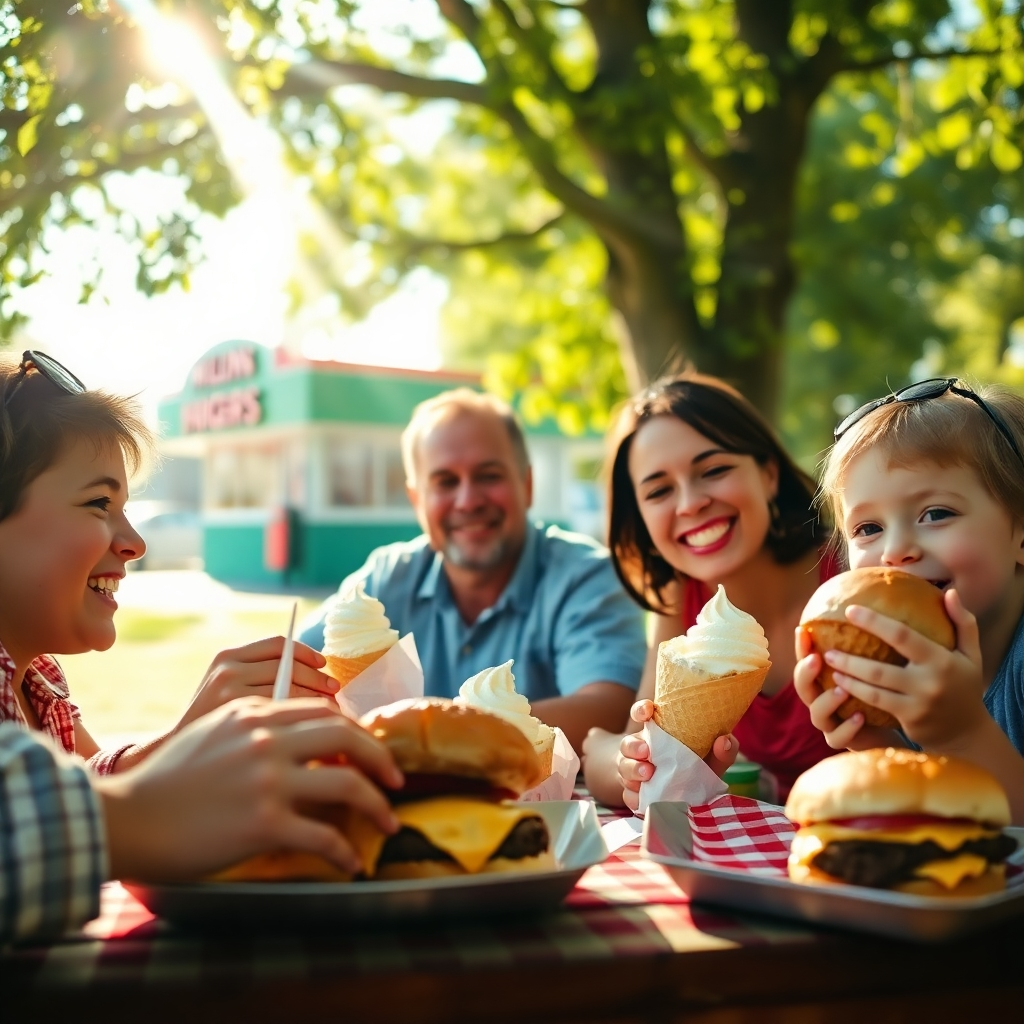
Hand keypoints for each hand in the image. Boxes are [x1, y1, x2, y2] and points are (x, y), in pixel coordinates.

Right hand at [97, 697, 402, 881]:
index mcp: (256, 713)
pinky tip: (352, 862)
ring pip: (347, 784)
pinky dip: (345, 851)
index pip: (324, 712)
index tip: (371, 749)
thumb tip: (302, 741)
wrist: (126, 817)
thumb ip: (258, 729)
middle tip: (396, 779)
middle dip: (381, 758)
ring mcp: (267, 780)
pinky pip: (324, 836)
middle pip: (348, 736)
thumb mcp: (214, 733)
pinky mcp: (264, 823)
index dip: (357, 730)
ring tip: (389, 822)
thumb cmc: (166, 781)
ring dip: (377, 806)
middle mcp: (267, 739)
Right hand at [176, 637, 339, 731]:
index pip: (279, 644)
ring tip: (331, 711)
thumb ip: (260, 676)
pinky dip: (305, 719)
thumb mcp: (227, 692)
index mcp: (226, 657)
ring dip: (317, 699)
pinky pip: (285, 714)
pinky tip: (315, 730)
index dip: (306, 652)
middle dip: (318, 679)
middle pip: (290, 665)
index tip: (324, 664)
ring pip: (291, 689)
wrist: (169, 763)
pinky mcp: (238, 721)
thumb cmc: (211, 730)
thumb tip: (319, 671)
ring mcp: (231, 696)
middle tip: (336, 692)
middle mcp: (227, 671)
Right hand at [616, 701, 738, 811]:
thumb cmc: (698, 770)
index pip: (642, 714)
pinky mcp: (633, 794)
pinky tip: (643, 798)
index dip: (641, 709)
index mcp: (658, 734)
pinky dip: (634, 796)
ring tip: (648, 774)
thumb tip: (724, 741)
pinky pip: (627, 795)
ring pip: (623, 767)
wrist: (687, 799)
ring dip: (633, 769)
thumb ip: (723, 751)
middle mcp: (641, 750)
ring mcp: (634, 772)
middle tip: (647, 751)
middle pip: (627, 743)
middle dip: (634, 746)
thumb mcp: (713, 760)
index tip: (649, 710)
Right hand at [792, 626, 895, 750]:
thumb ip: (873, 641)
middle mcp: (820, 699)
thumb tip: (891, 605)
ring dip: (826, 700)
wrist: (893, 727)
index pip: (806, 659)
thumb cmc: (882, 689)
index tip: (804, 630)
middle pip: (802, 686)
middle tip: (817, 659)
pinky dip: (847, 728)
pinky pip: (838, 737)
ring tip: (841, 689)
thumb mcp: (876, 664)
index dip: (801, 646)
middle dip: (805, 672)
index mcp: (824, 678)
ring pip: (817, 714)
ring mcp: (830, 723)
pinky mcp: (843, 741)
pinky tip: (861, 716)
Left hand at [819, 590, 987, 748]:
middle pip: (880, 668)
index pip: (902, 636)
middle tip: (828, 648)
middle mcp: (928, 682)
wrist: (969, 733)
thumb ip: (963, 623)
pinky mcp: (909, 720)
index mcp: (941, 660)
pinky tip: (838, 684)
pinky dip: (856, 693)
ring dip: (848, 676)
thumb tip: (949, 592)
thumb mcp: (971, 655)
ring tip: (829, 664)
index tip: (849, 610)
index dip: (874, 622)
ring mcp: (917, 703)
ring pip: (873, 689)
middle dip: (850, 658)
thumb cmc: (964, 686)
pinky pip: (876, 704)